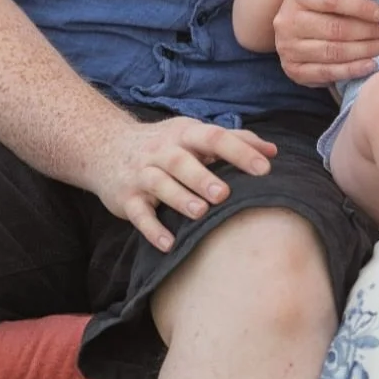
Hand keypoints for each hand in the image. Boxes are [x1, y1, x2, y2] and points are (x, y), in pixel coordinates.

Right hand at [91, 114, 277, 251]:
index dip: (239, 151)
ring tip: (199, 213)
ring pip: (159, 184)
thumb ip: (234, 141)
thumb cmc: (165, 145)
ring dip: (179, 198)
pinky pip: (139, 214)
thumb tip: (273, 151)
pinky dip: (152, 229)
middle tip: (224, 194)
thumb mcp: (195, 136)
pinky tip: (168, 244)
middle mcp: (162, 151)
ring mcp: (142, 174)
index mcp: (185, 135)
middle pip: (181, 161)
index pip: (214, 137)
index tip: (265, 169)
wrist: (105, 148)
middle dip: (202, 177)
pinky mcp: (126, 198)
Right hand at [274, 0, 378, 86]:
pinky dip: (353, 70)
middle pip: (335, 28)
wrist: (297, 34)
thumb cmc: (323, 7)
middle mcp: (287, 21)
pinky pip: (328, 72)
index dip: (362, 7)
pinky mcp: (294, 70)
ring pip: (334, 52)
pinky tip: (372, 64)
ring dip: (367, 51)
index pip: (333, 0)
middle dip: (370, 32)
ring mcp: (288, 48)